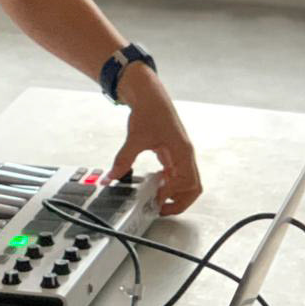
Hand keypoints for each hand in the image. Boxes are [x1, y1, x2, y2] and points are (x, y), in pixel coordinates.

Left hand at [108, 63, 202, 214]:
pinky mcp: (174, 154)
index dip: (171, 193)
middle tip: (160, 209)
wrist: (151, 96)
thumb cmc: (150, 111)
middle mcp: (186, 155)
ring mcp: (181, 155)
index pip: (186, 182)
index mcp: (182, 151)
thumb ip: (123, 159)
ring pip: (187, 183)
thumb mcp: (135, 138)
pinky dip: (169, 184)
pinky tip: (155, 186)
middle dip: (180, 202)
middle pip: (193, 187)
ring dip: (175, 195)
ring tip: (157, 201)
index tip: (154, 199)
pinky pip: (177, 175)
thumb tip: (111, 177)